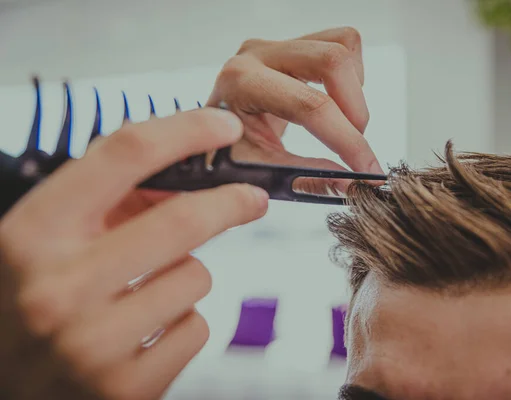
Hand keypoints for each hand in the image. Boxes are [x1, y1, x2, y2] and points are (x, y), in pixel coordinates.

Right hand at [0, 108, 267, 399]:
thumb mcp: (45, 242)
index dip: (185, 130)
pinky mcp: (126, 388)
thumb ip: (105, 202)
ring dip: (186, 275)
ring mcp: (92, 345)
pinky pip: (196, 327)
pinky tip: (145, 332)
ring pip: (196, 277)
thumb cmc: (26, 305)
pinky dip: (183, 321)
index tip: (222, 126)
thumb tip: (186, 172)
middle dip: (231, 202)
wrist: (2, 392)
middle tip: (250, 198)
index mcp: (31, 235)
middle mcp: (57, 289)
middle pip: (182, 219)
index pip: (124, 154)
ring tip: (144, 293)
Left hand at [207, 27, 383, 193]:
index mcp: (241, 83)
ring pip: (341, 46)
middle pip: (331, 61)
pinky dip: (352, 75)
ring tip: (344, 124)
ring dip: (355, 90)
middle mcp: (258, 55)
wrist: (211, 134)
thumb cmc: (227, 152)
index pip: (309, 105)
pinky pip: (341, 43)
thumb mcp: (261, 170)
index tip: (367, 170)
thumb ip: (306, 177)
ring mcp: (276, 46)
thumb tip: (352, 185)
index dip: (347, 140)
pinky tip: (337, 103)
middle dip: (356, 110)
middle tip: (355, 146)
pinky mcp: (293, 45)